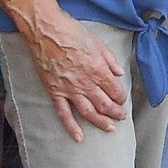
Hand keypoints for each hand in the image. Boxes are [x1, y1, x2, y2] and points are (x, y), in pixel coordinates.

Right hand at [27, 13, 129, 142]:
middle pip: (105, 104)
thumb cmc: (71, 32)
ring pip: (89, 112)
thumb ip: (110, 60)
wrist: (45, 30)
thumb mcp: (97, 42)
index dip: (121, 98)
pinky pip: (64, 113)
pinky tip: (79, 137)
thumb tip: (119, 73)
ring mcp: (70, 89)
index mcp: (98, 69)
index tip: (122, 100)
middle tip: (121, 117)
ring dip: (101, 122)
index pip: (115, 91)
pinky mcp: (55, 92)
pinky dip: (72, 127)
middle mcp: (86, 83)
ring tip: (110, 128)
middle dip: (115, 113)